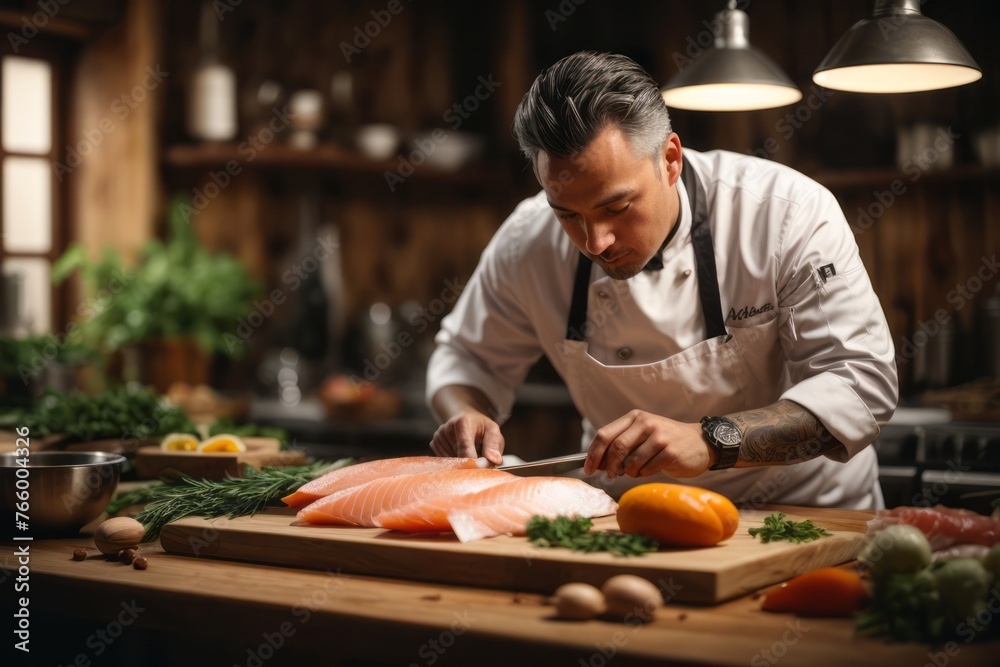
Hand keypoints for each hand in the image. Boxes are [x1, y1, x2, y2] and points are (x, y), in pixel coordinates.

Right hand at [429, 409, 504, 464]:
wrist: (464, 417)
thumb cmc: (480, 426)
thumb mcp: (492, 429)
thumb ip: (493, 444)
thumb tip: (494, 460)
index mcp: (462, 422)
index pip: (464, 447)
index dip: (473, 462)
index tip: (481, 472)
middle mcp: (447, 428)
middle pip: (457, 456)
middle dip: (470, 464)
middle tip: (481, 462)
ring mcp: (439, 436)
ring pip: (451, 461)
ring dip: (462, 461)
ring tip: (470, 450)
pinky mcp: (434, 443)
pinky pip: (445, 461)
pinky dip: (454, 460)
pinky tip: (459, 451)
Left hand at [584, 410, 711, 478]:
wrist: (699, 442)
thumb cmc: (665, 441)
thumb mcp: (642, 434)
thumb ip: (621, 444)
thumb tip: (597, 462)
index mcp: (634, 417)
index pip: (605, 434)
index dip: (593, 453)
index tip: (588, 468)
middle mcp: (646, 423)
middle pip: (616, 447)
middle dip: (610, 466)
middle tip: (611, 475)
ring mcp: (660, 437)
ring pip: (632, 461)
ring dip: (629, 472)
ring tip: (635, 471)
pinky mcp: (671, 452)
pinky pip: (647, 469)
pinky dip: (644, 474)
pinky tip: (650, 469)